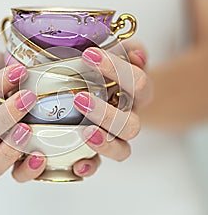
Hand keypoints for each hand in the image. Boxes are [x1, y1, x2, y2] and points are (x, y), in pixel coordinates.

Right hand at [0, 51, 101, 181]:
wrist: (18, 98)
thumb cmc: (9, 81)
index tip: (20, 70)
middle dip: (2, 117)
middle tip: (28, 97)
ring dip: (7, 150)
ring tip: (29, 130)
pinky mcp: (19, 164)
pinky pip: (17, 176)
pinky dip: (28, 170)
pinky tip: (42, 156)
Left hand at [71, 42, 152, 177]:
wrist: (116, 93)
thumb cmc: (112, 71)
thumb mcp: (121, 53)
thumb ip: (128, 48)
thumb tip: (136, 52)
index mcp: (138, 92)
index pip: (138, 81)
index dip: (117, 69)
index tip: (88, 55)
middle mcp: (131, 117)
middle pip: (132, 125)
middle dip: (107, 114)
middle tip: (79, 99)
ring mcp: (117, 137)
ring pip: (122, 149)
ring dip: (104, 143)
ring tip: (84, 132)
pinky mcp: (100, 150)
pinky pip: (100, 165)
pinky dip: (90, 166)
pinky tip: (76, 164)